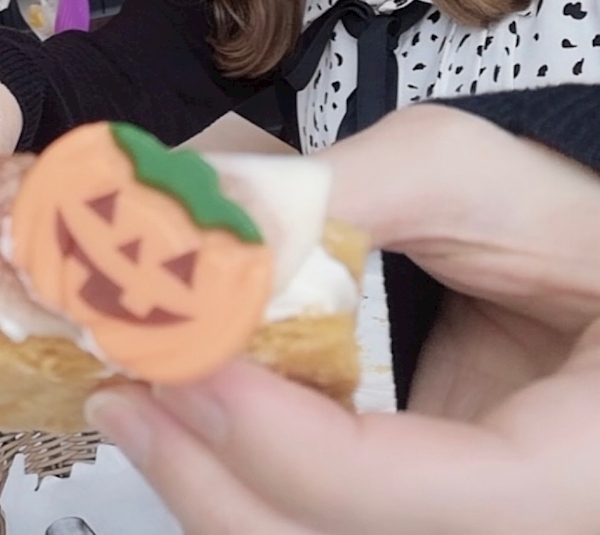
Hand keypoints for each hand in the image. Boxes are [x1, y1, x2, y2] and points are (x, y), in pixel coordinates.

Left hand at [84, 105, 599, 533]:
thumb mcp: (461, 172)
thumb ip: (342, 192)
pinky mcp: (416, 507)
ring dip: (211, 483)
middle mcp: (524, 522)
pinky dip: (239, 472)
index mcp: (579, 460)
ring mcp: (457, 520)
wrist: (580, 254)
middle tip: (120, 389)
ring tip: (134, 399)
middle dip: (216, 480)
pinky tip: (191, 411)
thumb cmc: (553, 211)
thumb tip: (203, 215)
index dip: (284, 444)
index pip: (424, 503)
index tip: (183, 362)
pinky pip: (312, 516)